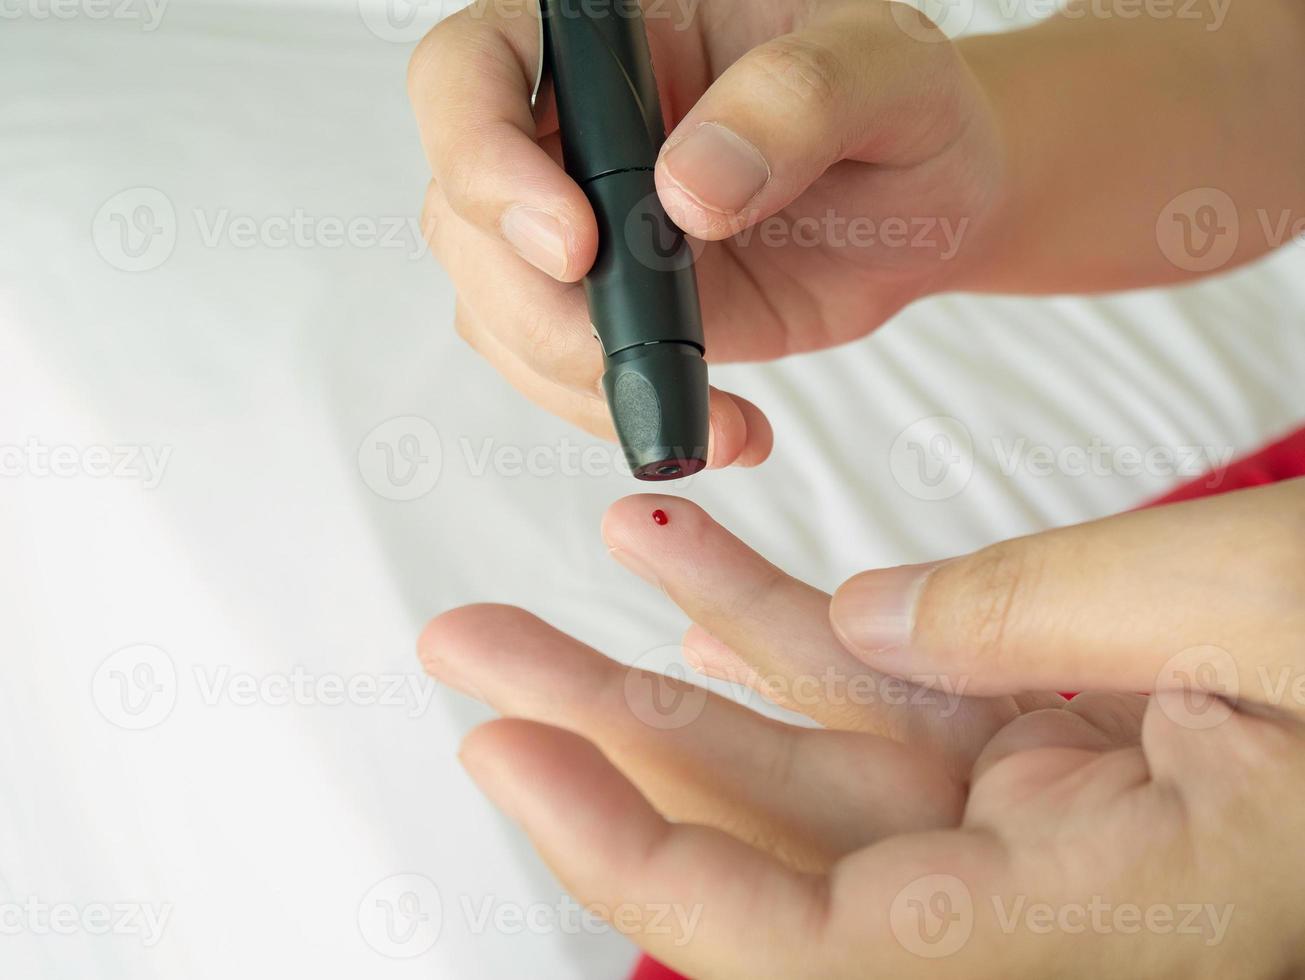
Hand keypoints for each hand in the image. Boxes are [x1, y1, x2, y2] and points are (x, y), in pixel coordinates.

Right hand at [409, 0, 1006, 467]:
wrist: (928, 203)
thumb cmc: (905, 109)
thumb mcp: (890, 73)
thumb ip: (798, 102)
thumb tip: (684, 188)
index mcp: (605, 29)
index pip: (468, 71)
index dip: (485, 161)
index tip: (578, 245)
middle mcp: (567, 125)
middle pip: (462, 215)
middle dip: (537, 306)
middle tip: (645, 352)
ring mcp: (578, 223)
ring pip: (496, 308)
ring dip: (577, 379)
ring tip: (714, 408)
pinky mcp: (606, 308)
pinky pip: (558, 371)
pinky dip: (626, 413)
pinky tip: (725, 424)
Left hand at [420, 484, 1304, 977]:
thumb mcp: (1252, 616)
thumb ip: (1038, 618)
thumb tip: (861, 625)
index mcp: (1083, 923)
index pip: (790, 941)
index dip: (629, 856)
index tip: (507, 760)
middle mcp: (1032, 894)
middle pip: (756, 830)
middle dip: (603, 732)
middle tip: (479, 654)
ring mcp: (1024, 815)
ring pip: (799, 745)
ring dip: (670, 658)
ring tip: (558, 582)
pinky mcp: (1032, 743)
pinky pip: (876, 685)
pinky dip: (782, 619)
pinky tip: (686, 562)